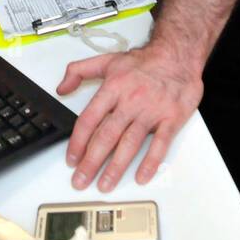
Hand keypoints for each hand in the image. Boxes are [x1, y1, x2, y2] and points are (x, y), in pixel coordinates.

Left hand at [56, 43, 202, 192]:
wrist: (177, 55)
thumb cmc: (144, 61)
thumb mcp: (107, 60)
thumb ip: (79, 71)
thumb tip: (61, 87)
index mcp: (113, 88)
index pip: (89, 119)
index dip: (78, 142)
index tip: (72, 159)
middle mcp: (130, 101)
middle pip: (106, 136)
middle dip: (91, 162)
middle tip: (81, 180)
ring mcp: (151, 111)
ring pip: (130, 143)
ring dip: (116, 167)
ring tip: (105, 184)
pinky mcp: (171, 118)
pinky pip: (160, 144)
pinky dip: (151, 162)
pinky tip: (141, 176)